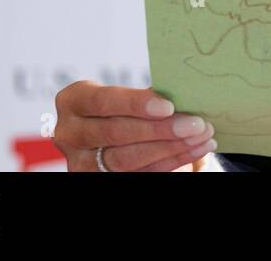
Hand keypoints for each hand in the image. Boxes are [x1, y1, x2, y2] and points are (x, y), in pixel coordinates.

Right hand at [53, 80, 216, 171]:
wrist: (113, 131)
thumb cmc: (124, 106)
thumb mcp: (127, 95)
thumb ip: (148, 95)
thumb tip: (184, 94)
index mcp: (73, 101)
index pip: (103, 101)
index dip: (135, 104)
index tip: (168, 106)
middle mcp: (70, 133)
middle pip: (116, 132)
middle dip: (160, 129)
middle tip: (195, 124)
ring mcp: (80, 161)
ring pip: (126, 158)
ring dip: (169, 148)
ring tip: (201, 137)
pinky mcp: (97, 178)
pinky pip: (139, 172)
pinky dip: (170, 161)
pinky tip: (194, 150)